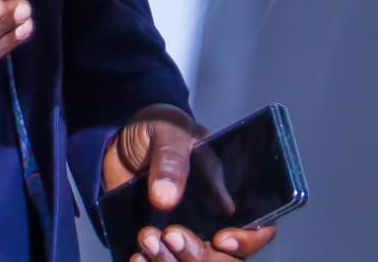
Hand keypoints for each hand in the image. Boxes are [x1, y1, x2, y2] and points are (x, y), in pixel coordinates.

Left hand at [100, 105, 278, 259]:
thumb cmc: (159, 129)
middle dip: (198, 253)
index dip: (246, 239)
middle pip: (223, 257)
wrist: (122, 141)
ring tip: (147, 239)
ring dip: (170, 261)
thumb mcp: (167, 130)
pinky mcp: (159, 242)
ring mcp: (185, 232)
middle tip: (171, 235)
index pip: (255, 226)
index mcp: (227, 191)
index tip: (221, 239)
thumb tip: (166, 198)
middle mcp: (212, 220)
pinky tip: (137, 255)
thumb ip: (171, 158)